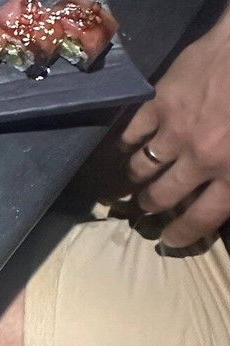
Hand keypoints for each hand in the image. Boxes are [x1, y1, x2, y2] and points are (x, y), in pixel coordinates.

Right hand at [121, 18, 229, 247]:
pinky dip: (126, 143)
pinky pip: (131, 134)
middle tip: (146, 209)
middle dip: (151, 207)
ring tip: (136, 179)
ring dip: (137, 177)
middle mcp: (200, 158)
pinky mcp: (158, 104)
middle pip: (163, 195)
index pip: (201, 218)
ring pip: (141, 167)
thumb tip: (228, 195)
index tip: (168, 241)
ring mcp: (175, 130)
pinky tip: (127, 146)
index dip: (181, 234)